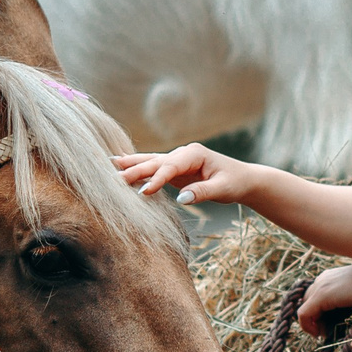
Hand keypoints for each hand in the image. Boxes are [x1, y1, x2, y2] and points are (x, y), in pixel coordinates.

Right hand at [114, 142, 257, 206]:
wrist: (242, 179)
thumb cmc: (234, 182)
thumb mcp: (222, 189)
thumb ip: (202, 192)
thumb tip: (183, 198)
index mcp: (193, 154)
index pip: (170, 167)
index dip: (156, 180)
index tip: (143, 193)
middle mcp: (183, 153)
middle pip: (155, 161)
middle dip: (134, 169)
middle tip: (113, 178)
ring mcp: (178, 160)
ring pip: (150, 161)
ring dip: (131, 164)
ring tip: (108, 164)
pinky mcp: (175, 169)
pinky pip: (154, 168)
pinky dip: (138, 168)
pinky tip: (122, 165)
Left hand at [299, 258, 351, 332]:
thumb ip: (345, 302)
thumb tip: (339, 320)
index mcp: (330, 276)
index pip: (313, 297)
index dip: (318, 315)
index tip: (329, 326)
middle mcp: (322, 278)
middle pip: (306, 302)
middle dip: (313, 319)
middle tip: (327, 332)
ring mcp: (320, 286)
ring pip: (303, 308)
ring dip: (311, 324)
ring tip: (326, 333)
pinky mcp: (321, 295)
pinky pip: (303, 314)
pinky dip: (307, 327)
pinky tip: (321, 334)